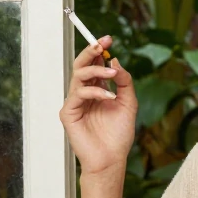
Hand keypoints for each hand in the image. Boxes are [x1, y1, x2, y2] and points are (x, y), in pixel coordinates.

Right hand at [59, 35, 137, 175]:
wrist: (112, 158)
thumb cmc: (118, 134)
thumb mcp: (129, 103)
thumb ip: (124, 82)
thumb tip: (115, 61)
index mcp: (97, 89)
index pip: (94, 64)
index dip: (99, 50)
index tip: (109, 39)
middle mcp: (84, 93)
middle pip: (81, 65)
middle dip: (91, 51)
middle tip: (102, 44)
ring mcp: (75, 103)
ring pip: (78, 76)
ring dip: (95, 70)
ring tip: (112, 74)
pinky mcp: (68, 113)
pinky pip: (77, 94)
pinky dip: (94, 92)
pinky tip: (108, 97)